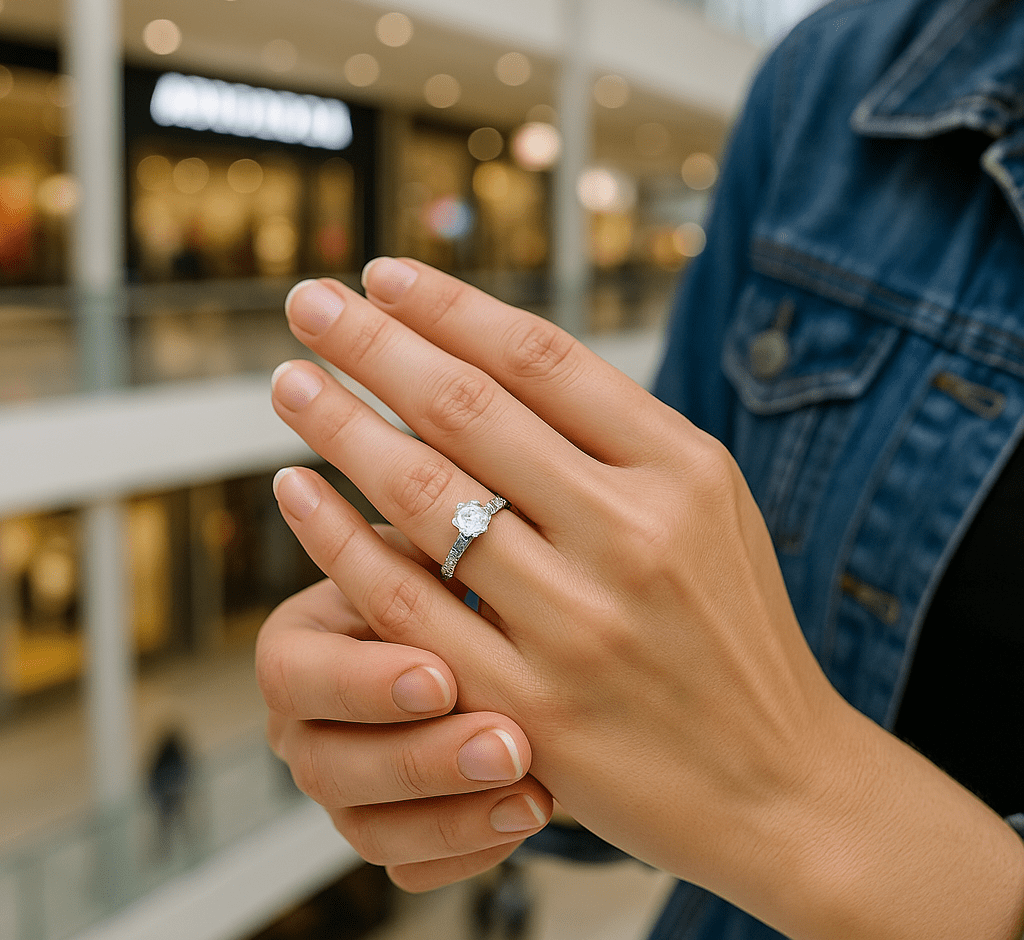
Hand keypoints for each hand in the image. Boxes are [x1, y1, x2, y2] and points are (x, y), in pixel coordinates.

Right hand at [256, 525, 553, 891]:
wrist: (501, 632)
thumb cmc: (464, 574)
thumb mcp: (442, 545)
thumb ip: (427, 525)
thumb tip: (420, 463)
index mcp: (307, 643)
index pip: (295, 674)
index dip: (361, 682)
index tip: (440, 674)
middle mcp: (314, 720)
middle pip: (326, 765)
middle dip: (419, 759)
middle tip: (504, 744)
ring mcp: (351, 784)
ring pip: (369, 830)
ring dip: (453, 814)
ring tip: (536, 790)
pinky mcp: (395, 831)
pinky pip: (416, 867)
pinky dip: (471, 848)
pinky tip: (530, 814)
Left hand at [267, 260, 1023, 939]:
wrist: (780, 783)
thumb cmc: (734, 629)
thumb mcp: (709, 507)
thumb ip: (615, 437)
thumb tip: (486, 357)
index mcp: (683, 470)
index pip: (541, 356)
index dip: (448, 306)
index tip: (383, 275)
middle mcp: (632, 535)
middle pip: (469, 408)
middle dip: (373, 343)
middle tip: (308, 300)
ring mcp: (577, 623)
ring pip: (423, 496)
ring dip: (340, 426)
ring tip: (290, 381)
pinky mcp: (525, 706)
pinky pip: (403, 602)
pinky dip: (336, 538)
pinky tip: (294, 491)